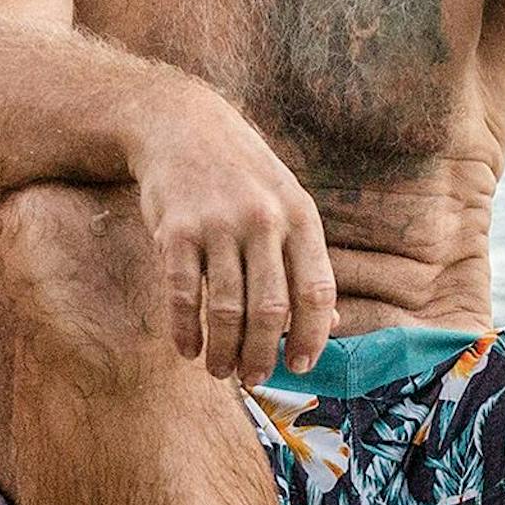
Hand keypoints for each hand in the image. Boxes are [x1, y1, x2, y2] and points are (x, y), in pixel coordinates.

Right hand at [129, 89, 339, 386]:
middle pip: (270, 311)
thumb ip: (305, 260)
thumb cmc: (241, 174)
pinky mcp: (175, 231)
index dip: (312, 337)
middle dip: (263, 356)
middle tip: (255, 379)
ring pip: (226, 311)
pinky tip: (188, 349)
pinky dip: (186, 331)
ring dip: (224, 352)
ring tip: (221, 370)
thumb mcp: (286, 204)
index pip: (316, 292)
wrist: (181, 125)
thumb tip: (329, 325)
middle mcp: (262, 220)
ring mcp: (218, 225)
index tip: (302, 367)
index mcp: (300, 216)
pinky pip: (184, 296)